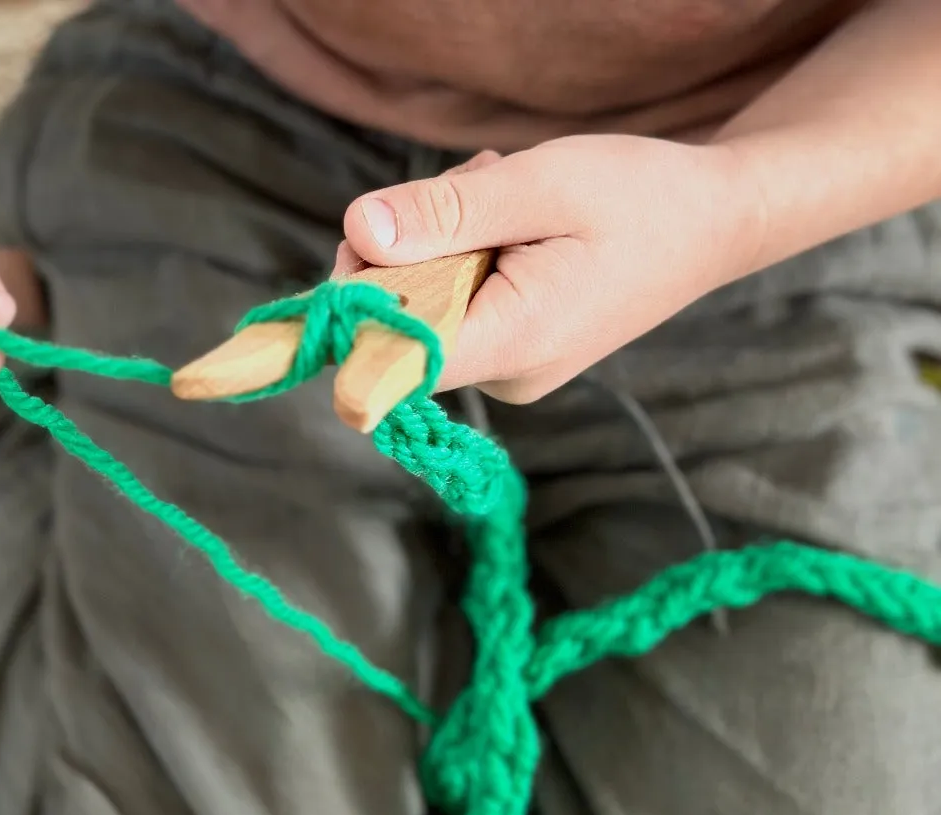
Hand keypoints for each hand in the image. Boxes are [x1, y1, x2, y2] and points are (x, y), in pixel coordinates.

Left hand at [339, 135, 762, 402]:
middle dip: (414, 246)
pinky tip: (512, 224)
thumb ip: (447, 213)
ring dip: (446, 241)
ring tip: (509, 202)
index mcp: (515, 342)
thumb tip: (359, 232)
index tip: (366, 246)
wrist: (711, 227)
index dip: (358, 306)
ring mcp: (511, 367)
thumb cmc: (642, 200)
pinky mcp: (515, 350)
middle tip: (474, 190)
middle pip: (405, 322)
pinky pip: (457, 305)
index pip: (398, 360)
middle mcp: (506, 374)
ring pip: (428, 305)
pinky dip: (467, 256)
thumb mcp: (541, 185)